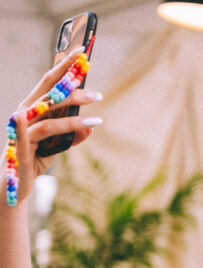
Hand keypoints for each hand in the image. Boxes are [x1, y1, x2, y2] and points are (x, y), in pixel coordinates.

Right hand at [10, 48, 101, 202]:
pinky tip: (32, 117)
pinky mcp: (21, 148)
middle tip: (91, 72)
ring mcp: (20, 130)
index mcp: (33, 110)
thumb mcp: (56, 147)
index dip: (64, 67)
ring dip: (73, 112)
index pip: (50, 83)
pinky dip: (40, 126)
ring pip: (48, 114)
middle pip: (48, 91)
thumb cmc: (33, 160)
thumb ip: (72, 136)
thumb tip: (92, 127)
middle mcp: (25, 114)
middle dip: (68, 78)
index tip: (81, 51)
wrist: (10, 186)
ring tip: (97, 113)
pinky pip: (31, 135)